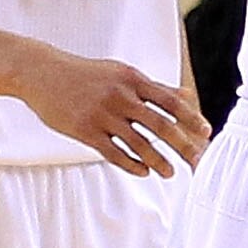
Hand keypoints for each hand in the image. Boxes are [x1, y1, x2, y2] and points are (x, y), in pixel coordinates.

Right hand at [18, 50, 209, 176]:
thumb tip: (188, 95)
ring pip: (138, 144)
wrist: (42, 73)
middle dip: (183, 145)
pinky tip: (143, 172)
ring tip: (171, 173)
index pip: (170, 101)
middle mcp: (121, 96)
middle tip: (198, 161)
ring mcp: (102, 115)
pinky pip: (114, 153)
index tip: (206, 132)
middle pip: (160, 125)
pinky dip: (131, 165)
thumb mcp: (122, 73)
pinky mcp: (85, 131)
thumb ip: (155, 87)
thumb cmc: (86, 74)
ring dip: (158, 161)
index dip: (190, 118)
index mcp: (133, 80)